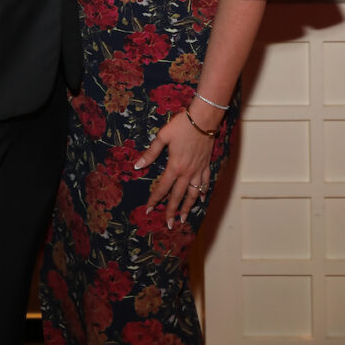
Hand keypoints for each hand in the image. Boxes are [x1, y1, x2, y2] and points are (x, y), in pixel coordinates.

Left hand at [133, 111, 213, 225]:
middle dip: (172, 211)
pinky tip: (202, 199)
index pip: (162, 188)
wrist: (203, 119)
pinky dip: (203, 192)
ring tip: (184, 219)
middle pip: (178, 196)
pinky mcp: (206, 165)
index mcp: (174, 166)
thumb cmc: (181, 125)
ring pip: (193, 194)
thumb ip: (151, 153)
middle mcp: (187, 172)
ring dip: (188, 207)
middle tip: (168, 224)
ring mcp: (198, 170)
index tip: (148, 209)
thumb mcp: (162, 137)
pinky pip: (205, 183)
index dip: (154, 199)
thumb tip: (138, 165)